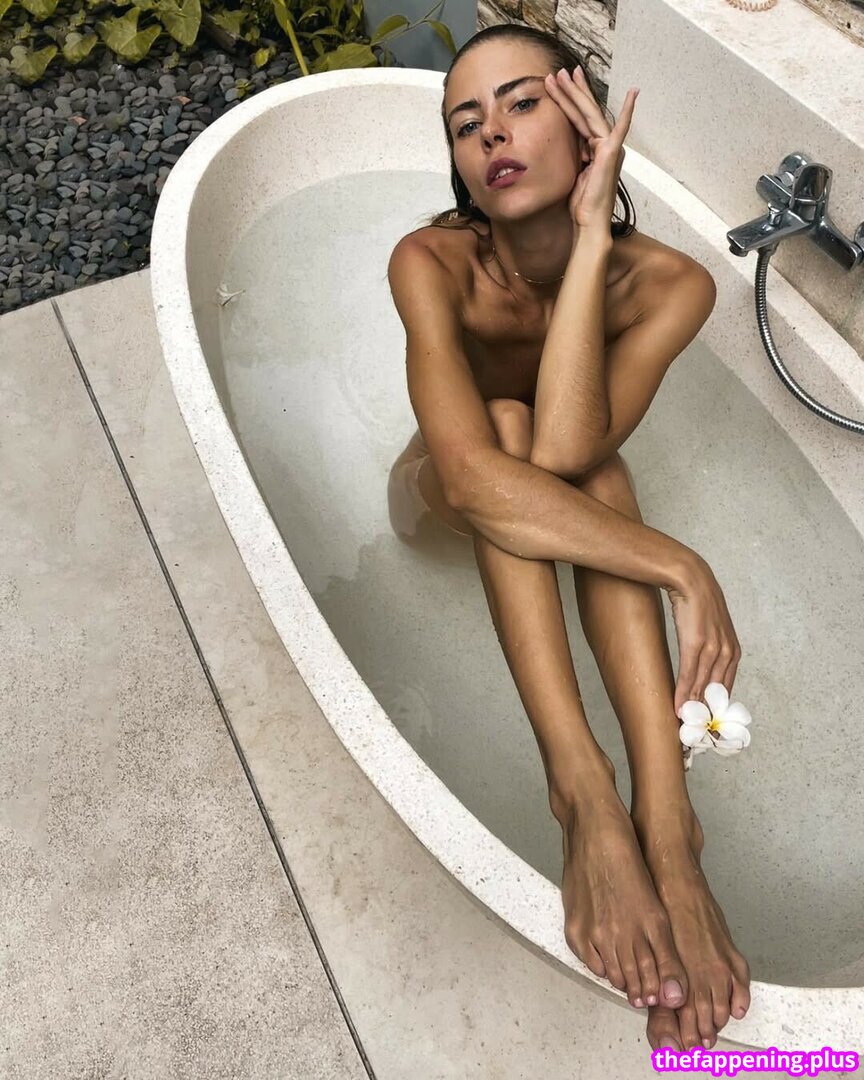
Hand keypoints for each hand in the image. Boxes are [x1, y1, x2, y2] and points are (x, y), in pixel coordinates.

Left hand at [544, 66, 638, 231]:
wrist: (588, 222)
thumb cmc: (581, 204)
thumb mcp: (572, 172)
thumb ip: (572, 155)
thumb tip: (563, 145)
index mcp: (593, 148)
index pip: (577, 120)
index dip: (567, 102)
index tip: (557, 85)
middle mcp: (603, 144)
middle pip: (584, 111)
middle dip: (571, 90)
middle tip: (559, 71)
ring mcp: (609, 147)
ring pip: (591, 114)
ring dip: (577, 93)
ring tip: (564, 75)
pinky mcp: (612, 153)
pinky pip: (621, 128)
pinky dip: (628, 112)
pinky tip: (633, 94)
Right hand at [663, 556, 741, 719]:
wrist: (689, 577)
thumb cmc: (696, 603)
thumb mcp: (708, 630)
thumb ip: (708, 651)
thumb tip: (697, 671)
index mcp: (733, 650)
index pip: (726, 687)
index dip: (716, 707)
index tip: (707, 723)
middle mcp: (728, 651)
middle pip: (716, 691)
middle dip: (706, 712)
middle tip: (695, 731)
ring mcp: (713, 647)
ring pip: (703, 685)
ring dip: (693, 706)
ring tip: (684, 723)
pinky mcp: (696, 642)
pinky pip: (690, 673)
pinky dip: (684, 691)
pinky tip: (678, 704)